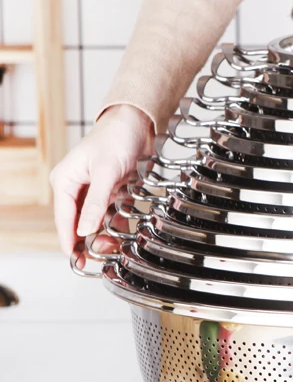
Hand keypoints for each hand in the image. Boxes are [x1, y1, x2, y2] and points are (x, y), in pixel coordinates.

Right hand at [50, 105, 153, 253]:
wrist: (138, 122)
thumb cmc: (116, 137)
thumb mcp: (106, 171)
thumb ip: (96, 202)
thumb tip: (85, 230)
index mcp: (65, 181)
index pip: (64, 218)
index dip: (69, 240)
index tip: (76, 260)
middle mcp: (77, 187)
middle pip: (79, 222)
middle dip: (89, 240)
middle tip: (101, 256)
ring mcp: (95, 190)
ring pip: (96, 220)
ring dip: (105, 233)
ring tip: (113, 247)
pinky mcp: (112, 190)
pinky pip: (112, 212)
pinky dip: (118, 222)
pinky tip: (123, 233)